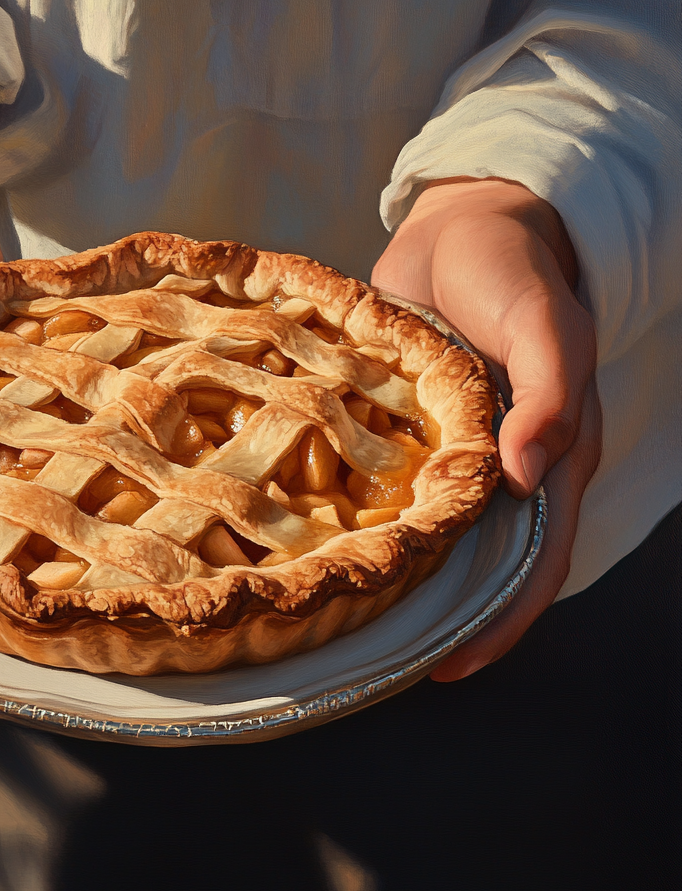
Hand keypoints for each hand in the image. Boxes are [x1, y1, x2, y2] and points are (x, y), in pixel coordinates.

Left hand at [372, 178, 600, 679]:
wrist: (462, 225)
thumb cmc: (512, 270)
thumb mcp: (543, 323)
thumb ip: (552, 391)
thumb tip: (529, 474)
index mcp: (550, 452)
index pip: (535, 556)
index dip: (501, 617)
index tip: (450, 663)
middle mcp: (503, 465)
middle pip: (483, 564)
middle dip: (447, 619)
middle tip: (389, 665)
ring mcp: (456, 451)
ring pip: (437, 536)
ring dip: (408, 583)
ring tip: (357, 629)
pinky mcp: (411, 430)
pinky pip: (396, 490)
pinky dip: (377, 527)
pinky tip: (337, 552)